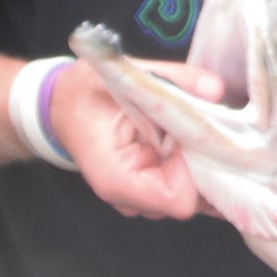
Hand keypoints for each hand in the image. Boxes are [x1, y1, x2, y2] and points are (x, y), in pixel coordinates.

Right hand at [50, 58, 224, 220]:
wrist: (60, 106)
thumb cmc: (86, 93)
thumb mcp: (122, 74)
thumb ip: (172, 79)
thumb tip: (215, 89)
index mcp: (116, 178)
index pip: (178, 198)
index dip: (198, 169)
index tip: (199, 134)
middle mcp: (129, 198)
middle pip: (192, 201)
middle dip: (208, 164)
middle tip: (208, 127)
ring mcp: (141, 198)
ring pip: (194, 196)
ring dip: (202, 163)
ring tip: (190, 129)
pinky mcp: (151, 190)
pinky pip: (187, 186)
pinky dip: (195, 163)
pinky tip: (187, 138)